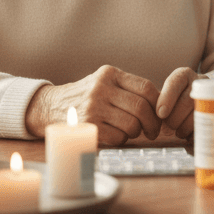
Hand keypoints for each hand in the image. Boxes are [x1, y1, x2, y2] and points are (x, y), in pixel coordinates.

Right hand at [25, 66, 160, 144]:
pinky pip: (118, 137)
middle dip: (153, 123)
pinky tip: (116, 135)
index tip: (161, 114)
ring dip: (136, 132)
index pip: (146, 88)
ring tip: (131, 131)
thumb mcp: (104, 82)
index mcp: (110, 74)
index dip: (159, 104)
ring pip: (132, 124)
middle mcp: (101, 87)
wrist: (51, 106)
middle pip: (141, 107)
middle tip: (153, 132)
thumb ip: (127, 88)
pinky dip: (122, 139)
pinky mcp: (87, 126)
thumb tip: (161, 104)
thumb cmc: (86, 96)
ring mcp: (93, 107)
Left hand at [155, 67, 202, 138]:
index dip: (167, 98)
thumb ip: (160, 104)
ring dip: (184, 127)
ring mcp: (211, 94)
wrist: (202, 99)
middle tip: (167, 128)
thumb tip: (155, 120)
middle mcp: (199, 81)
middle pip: (187, 101)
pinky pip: (207, 124)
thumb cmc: (176, 100)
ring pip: (198, 113)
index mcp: (183, 75)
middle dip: (174, 118)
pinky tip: (189, 134)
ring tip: (178, 132)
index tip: (161, 114)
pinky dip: (196, 132)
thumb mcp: (168, 96)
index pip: (175, 82)